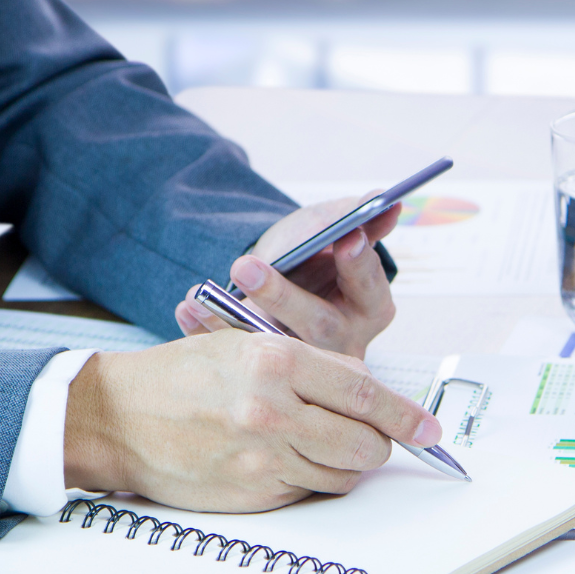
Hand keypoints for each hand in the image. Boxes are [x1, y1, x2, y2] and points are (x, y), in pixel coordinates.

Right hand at [63, 330, 442, 512]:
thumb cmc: (180, 375)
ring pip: (341, 475)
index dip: (403, 414)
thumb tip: (368, 392)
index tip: (429, 428)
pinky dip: (309, 481)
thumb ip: (308, 365)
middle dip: (377, 444)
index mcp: (275, 361)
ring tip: (316, 445)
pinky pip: (307, 493)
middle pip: (364, 444)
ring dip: (343, 464)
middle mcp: (272, 411)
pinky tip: (284, 460)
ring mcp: (261, 459)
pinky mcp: (250, 494)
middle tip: (370, 438)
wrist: (116, 417)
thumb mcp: (244, 343)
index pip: (363, 392)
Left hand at [175, 195, 399, 357]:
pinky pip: (238, 358)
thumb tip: (386, 201)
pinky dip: (208, 330)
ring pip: (273, 348)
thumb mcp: (332, 230)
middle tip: (244, 265)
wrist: (282, 279)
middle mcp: (343, 341)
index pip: (369, 287)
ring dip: (232, 320)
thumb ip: (357, 217)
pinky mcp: (268, 372)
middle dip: (281, 295)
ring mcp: (304, 364)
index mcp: (371, 307)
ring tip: (200, 294)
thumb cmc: (312, 255)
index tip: (346, 239)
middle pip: (320, 325)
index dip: (359, 264)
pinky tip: (188, 307)